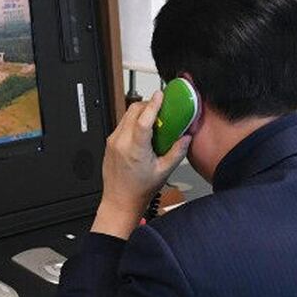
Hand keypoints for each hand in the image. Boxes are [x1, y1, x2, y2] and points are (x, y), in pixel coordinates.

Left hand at [91, 91, 191, 239]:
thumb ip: (177, 152)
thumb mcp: (164, 172)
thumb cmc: (139, 190)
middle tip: (161, 109)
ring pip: (126, 115)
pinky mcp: (110, 142)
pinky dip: (133, 121)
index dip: (153, 104)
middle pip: (133, 110)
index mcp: (135, 149)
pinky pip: (122, 124)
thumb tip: (186, 137)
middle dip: (148, 104)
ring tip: (154, 120)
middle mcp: (121, 142)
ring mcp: (113, 141)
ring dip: (140, 112)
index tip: (160, 95)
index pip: (143, 119)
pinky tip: (143, 131)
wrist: (120, 201)